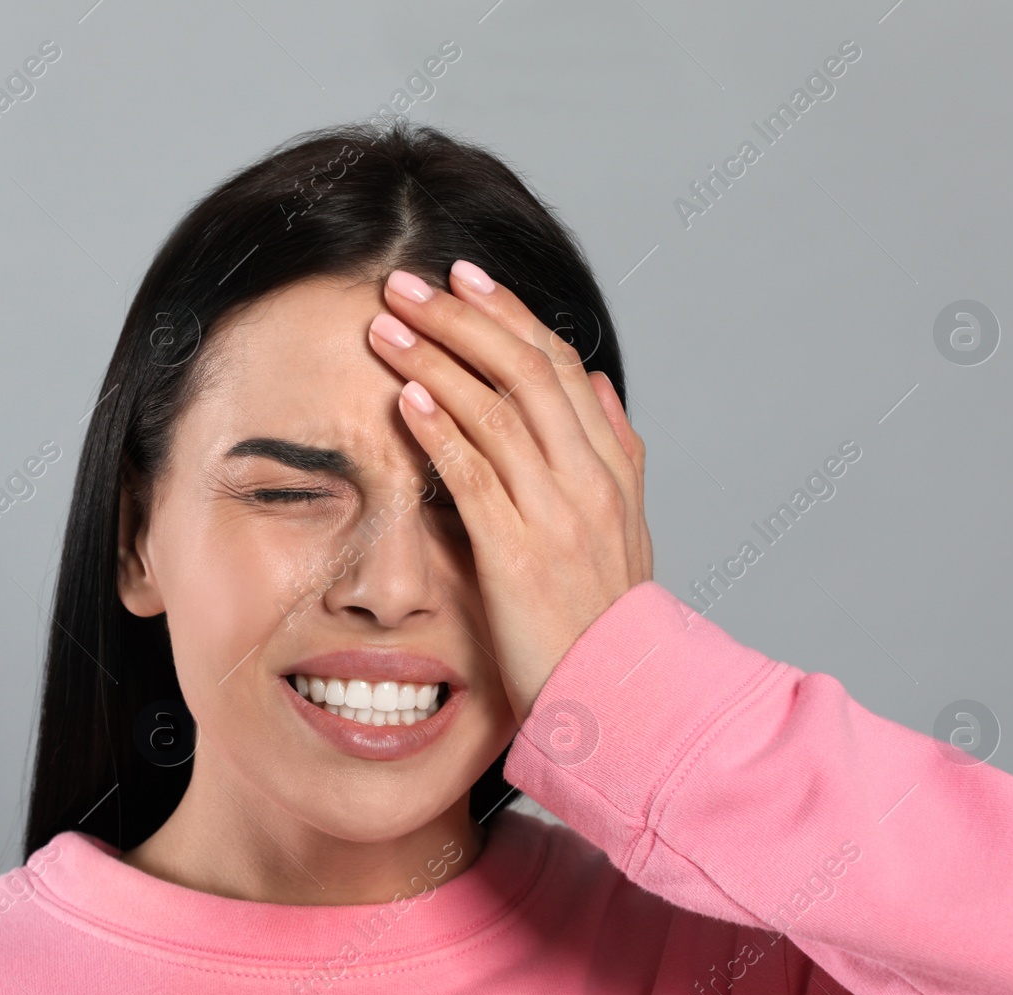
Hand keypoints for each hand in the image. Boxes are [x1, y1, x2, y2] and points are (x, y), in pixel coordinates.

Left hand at [368, 260, 653, 725]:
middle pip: (525, 370)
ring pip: (496, 411)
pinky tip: (402, 397)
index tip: (465, 277)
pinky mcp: (519, 555)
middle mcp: (590, 480)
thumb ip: (614, 451)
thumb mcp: (626, 527)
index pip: (558, 365)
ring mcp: (558, 515)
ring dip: (436, 359)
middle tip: (408, 282)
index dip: (509, 314)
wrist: (622, 699)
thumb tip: (594, 382)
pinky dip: (438, 430)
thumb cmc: (607, 619)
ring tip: (387, 324)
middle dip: (462, 317)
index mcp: (612, 468)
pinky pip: (474, 476)